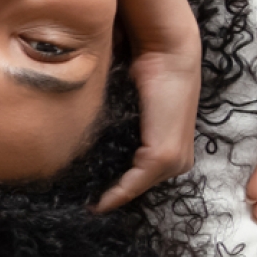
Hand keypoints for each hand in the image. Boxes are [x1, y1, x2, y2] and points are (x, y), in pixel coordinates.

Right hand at [96, 38, 200, 211]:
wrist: (166, 51)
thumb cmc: (142, 68)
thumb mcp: (126, 101)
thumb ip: (113, 120)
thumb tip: (82, 130)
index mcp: (169, 144)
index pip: (138, 175)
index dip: (112, 186)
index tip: (86, 196)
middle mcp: (177, 157)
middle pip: (135, 185)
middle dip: (109, 195)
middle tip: (79, 203)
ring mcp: (173, 159)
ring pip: (134, 187)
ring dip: (110, 198)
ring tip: (82, 205)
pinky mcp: (164, 156)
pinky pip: (133, 185)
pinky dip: (114, 196)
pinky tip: (95, 204)